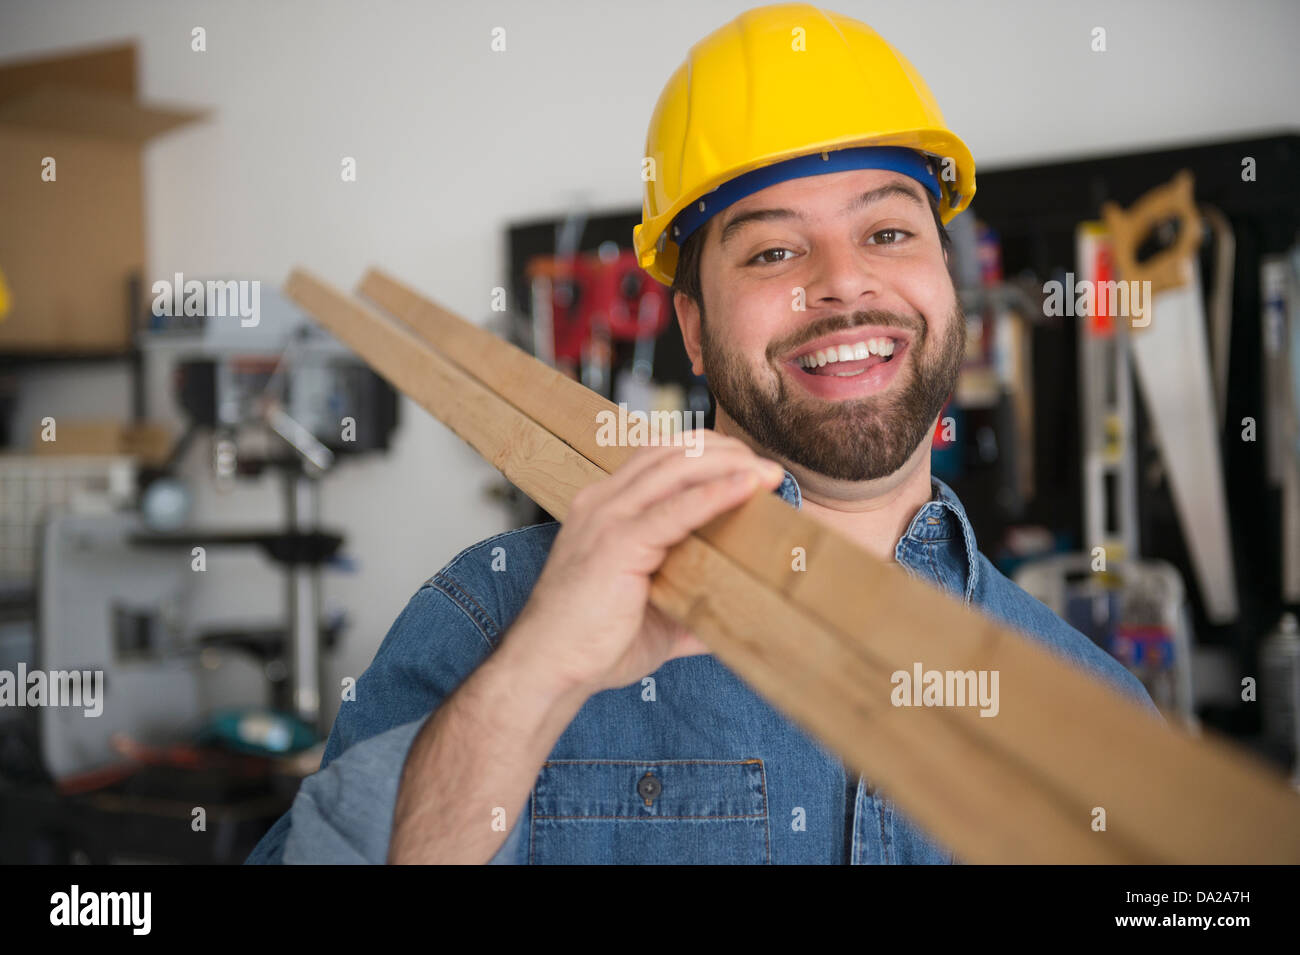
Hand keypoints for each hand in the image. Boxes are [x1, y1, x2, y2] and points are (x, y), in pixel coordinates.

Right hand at [507, 431, 784, 695]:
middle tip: (770, 469)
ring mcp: (606, 519)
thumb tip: (736, 618)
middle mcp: (602, 503)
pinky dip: (715, 493)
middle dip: (724, 451)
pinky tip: (747, 487)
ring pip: (675, 469)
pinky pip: (674, 509)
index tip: (751, 466)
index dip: (706, 452)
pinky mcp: (617, 543)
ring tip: (768, 474)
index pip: (659, 459)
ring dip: (728, 464)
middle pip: (670, 452)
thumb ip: (691, 606)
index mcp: (605, 510)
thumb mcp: (652, 615)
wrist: (546, 670)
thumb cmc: (592, 645)